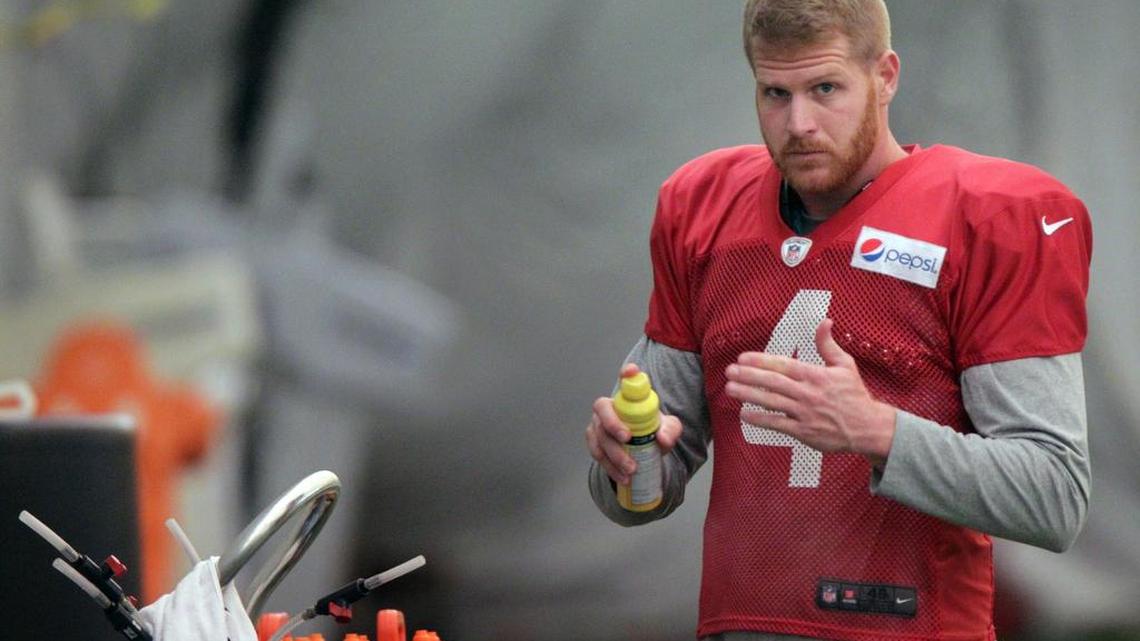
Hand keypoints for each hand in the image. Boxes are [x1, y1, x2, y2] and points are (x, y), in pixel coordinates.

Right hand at [585, 363, 682, 484]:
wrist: (642, 451)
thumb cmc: (652, 432)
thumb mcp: (668, 430)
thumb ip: (671, 430)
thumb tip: (662, 439)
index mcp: (627, 398)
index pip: (626, 380)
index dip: (627, 374)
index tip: (630, 372)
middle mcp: (607, 408)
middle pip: (602, 411)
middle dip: (612, 425)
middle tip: (627, 439)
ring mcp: (597, 425)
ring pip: (598, 437)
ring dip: (613, 454)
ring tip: (631, 469)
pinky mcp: (593, 443)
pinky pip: (597, 454)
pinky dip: (610, 468)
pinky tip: (623, 478)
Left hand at [724, 319, 895, 465]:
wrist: (867, 428)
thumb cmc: (854, 395)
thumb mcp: (845, 365)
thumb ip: (828, 344)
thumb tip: (824, 321)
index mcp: (816, 375)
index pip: (784, 365)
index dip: (761, 361)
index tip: (742, 357)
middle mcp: (808, 393)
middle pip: (773, 382)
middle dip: (749, 376)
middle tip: (729, 371)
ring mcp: (805, 413)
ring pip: (772, 402)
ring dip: (749, 395)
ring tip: (729, 389)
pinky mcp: (803, 432)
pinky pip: (778, 424)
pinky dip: (760, 419)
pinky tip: (744, 414)